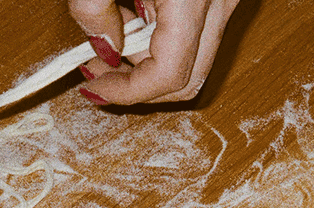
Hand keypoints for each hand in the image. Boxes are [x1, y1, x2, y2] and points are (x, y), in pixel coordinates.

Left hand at [70, 0, 241, 104]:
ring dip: (150, 63)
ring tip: (112, 38)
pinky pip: (198, 36)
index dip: (128, 92)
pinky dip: (163, 40)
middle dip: (140, 86)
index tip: (94, 88)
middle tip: (98, 73)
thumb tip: (104, 50)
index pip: (169, 75)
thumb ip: (93, 7)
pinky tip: (135, 17)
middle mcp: (221, 2)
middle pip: (189, 79)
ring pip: (195, 61)